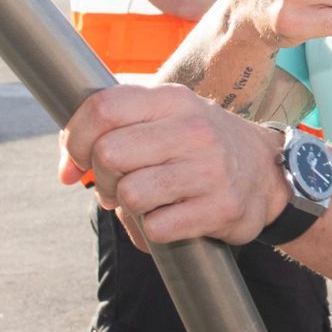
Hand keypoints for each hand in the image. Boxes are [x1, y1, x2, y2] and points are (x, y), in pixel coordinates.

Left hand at [59, 83, 287, 247]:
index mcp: (173, 100)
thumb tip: (65, 169)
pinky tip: (170, 217)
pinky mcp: (221, 208)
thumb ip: (111, 128)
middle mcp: (194, 130)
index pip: (103, 108)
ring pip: (130, 195)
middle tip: (117, 184)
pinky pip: (155, 228)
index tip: (77, 159)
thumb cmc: (198, 146)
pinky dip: (152, 231)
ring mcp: (210, 169)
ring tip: (146, 200)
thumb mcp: (164, 118)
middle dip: (101, 178)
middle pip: (109, 154)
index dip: (76, 138)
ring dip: (127, 206)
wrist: (266, 173)